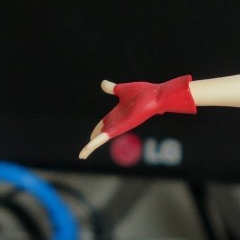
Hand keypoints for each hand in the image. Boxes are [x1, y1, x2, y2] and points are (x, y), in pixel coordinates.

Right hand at [79, 75, 195, 159]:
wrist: (157, 96)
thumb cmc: (145, 93)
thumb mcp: (122, 90)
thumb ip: (112, 89)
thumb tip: (103, 84)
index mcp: (117, 114)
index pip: (103, 124)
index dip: (96, 130)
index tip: (90, 136)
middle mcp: (118, 122)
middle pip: (101, 135)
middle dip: (92, 144)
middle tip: (83, 153)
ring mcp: (119, 126)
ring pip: (101, 139)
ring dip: (90, 148)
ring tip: (82, 155)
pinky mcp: (121, 127)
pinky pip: (106, 136)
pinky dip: (96, 142)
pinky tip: (87, 149)